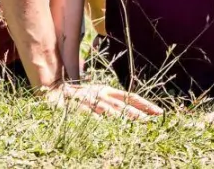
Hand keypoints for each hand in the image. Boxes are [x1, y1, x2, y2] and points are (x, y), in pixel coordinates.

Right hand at [45, 80, 161, 118]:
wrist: (54, 91)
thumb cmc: (80, 98)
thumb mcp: (98, 98)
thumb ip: (113, 106)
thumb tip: (135, 114)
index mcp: (108, 91)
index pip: (130, 97)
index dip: (145, 104)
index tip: (159, 112)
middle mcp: (101, 93)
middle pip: (122, 104)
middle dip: (136, 112)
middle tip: (150, 120)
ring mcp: (88, 99)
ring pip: (107, 108)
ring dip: (120, 115)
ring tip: (133, 122)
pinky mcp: (75, 106)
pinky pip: (87, 113)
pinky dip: (95, 117)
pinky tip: (103, 122)